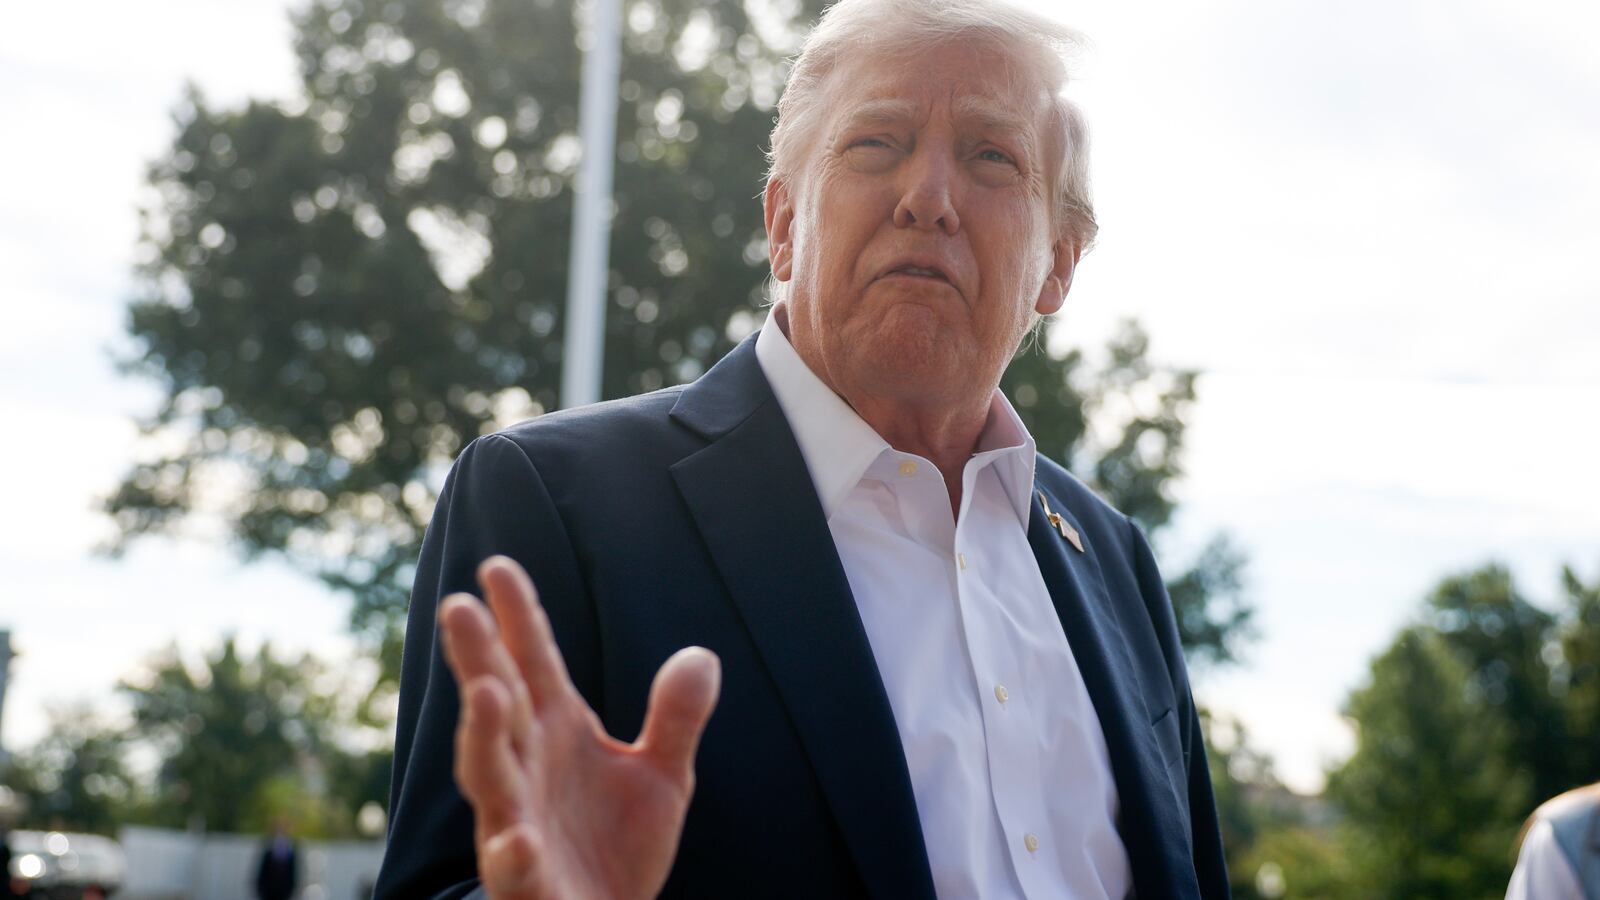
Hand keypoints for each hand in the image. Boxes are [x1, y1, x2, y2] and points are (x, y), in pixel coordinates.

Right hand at [438, 555, 720, 899]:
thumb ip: (676, 718)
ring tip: (487, 691)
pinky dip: (513, 854)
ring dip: (484, 734)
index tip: (496, 566)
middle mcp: (527, 769)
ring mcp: (518, 823)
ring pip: (490, 775)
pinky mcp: (526, 883)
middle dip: (477, 657)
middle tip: (456, 606)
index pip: (533, 662)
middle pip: (497, 704)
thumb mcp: (662, 776)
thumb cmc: (618, 847)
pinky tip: (520, 839)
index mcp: (556, 732)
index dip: (516, 617)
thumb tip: (703, 655)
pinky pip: (513, 867)